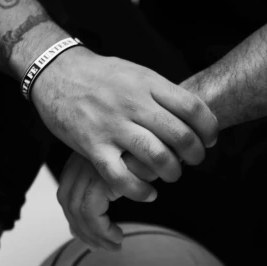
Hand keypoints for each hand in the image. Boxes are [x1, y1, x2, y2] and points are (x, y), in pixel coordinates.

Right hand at [32, 46, 217, 200]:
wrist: (55, 72)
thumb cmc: (100, 76)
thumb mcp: (137, 73)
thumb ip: (162, 93)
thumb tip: (193, 114)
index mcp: (148, 83)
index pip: (193, 108)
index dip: (209, 129)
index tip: (210, 140)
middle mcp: (133, 104)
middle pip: (180, 136)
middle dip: (195, 155)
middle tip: (193, 161)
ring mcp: (113, 126)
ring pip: (156, 157)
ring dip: (171, 173)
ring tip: (171, 175)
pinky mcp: (93, 147)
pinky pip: (122, 177)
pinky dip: (140, 191)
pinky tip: (149, 193)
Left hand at [58, 151, 153, 250]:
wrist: (168, 139)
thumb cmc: (152, 154)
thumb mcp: (128, 170)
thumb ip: (110, 188)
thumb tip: (97, 220)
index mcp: (83, 156)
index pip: (66, 193)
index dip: (75, 218)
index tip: (88, 236)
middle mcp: (81, 160)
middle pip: (68, 202)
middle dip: (82, 229)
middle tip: (99, 247)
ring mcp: (89, 168)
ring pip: (80, 212)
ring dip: (96, 235)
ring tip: (113, 246)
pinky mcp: (101, 178)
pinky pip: (93, 214)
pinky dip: (104, 230)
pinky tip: (119, 237)